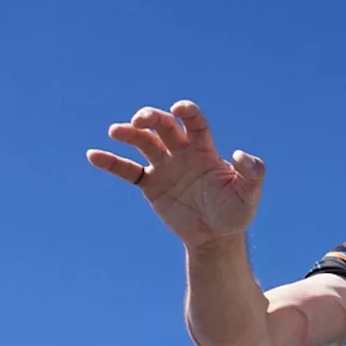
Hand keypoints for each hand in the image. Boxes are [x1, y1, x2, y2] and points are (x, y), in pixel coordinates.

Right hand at [86, 100, 265, 248]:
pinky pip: (127, 170)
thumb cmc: (235, 212)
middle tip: (140, 120)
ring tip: (116, 131)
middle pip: (164, 126)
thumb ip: (252, 173)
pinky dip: (111, 162)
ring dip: (129, 133)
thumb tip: (240, 154)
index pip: (195, 123)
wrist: (216, 236)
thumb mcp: (248, 194)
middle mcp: (182, 152)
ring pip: (143, 143)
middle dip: (152, 118)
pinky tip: (93, 155)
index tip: (179, 108)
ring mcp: (164, 167)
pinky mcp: (150, 185)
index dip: (187, 112)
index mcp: (205, 150)